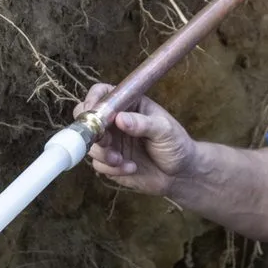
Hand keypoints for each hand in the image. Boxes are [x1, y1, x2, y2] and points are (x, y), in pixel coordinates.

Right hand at [73, 84, 197, 196]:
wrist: (181, 174)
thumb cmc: (176, 144)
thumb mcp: (164, 130)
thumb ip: (142, 124)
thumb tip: (120, 119)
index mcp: (128, 104)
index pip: (102, 94)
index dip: (92, 100)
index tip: (93, 112)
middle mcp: (115, 121)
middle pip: (86, 118)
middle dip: (90, 130)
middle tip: (104, 140)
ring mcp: (112, 142)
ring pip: (90, 144)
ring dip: (102, 153)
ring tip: (120, 159)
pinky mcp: (110, 162)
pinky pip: (98, 164)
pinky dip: (112, 168)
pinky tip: (131, 168)